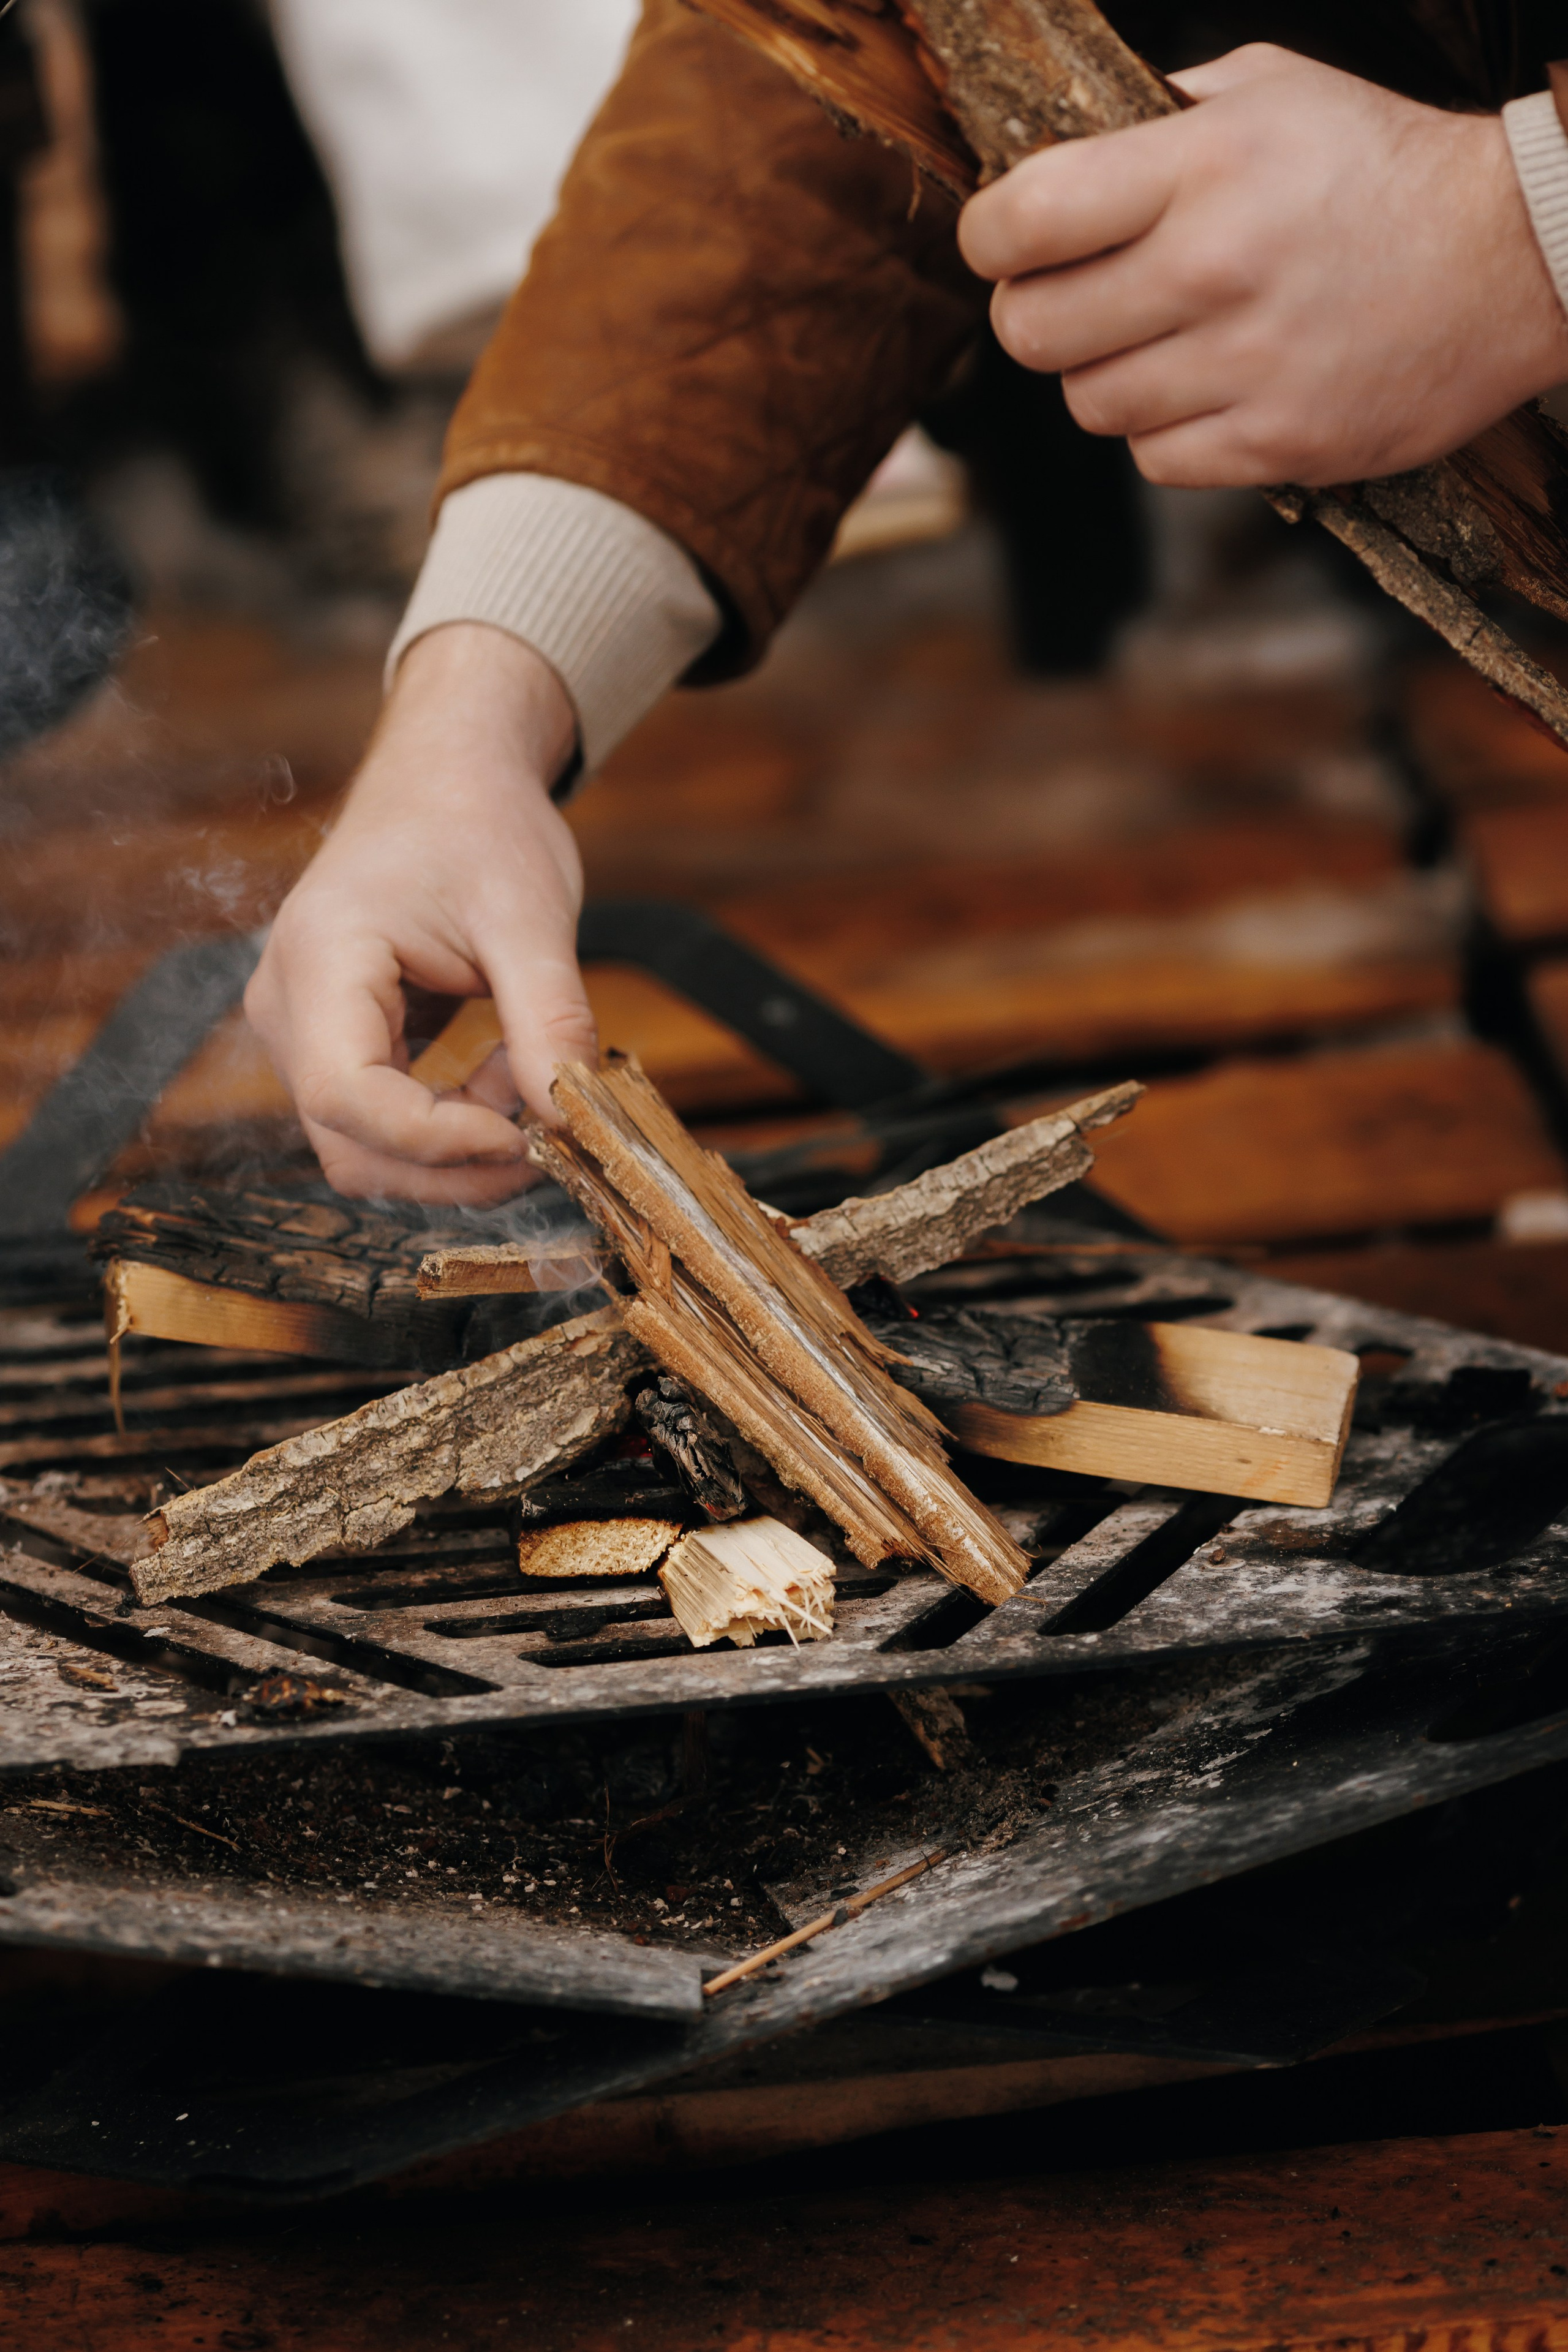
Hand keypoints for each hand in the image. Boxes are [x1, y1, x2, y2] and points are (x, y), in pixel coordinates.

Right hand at [245, 623, 596, 1203]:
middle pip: (351, 1144)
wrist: (449, 776)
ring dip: (458, 1145)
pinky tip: (505, 1072)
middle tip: (549, 1138)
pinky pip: (382, 1119)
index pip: (347, 1097)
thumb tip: (571, 1121)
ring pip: (366, 1146)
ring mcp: (302, 1030)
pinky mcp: (336, 1043)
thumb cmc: (480, 824)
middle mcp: (287, 1006)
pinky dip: (452, 1120)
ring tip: (528, 1079)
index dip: (438, 1142)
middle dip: (454, 1165)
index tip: (528, 1138)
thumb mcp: (531, 918)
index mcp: (319, 959)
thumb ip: (549, 1021)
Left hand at [958, 44, 1567, 487]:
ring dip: (1108, 377)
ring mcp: (1247, 366)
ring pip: (1090, 404)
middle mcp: (1215, 268)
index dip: (988, 239)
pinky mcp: (1277, 445)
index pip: (1025, 219)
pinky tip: (1213, 388)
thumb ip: (1160, 115)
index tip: (1003, 244)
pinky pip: (1156, 461)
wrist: (1512, 256)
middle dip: (1035, 317)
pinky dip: (1168, 432)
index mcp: (1202, 166)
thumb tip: (1054, 152)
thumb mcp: (1271, 92)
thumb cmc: (1377, 167)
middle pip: (1033, 332)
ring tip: (1164, 341)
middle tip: (1075, 302)